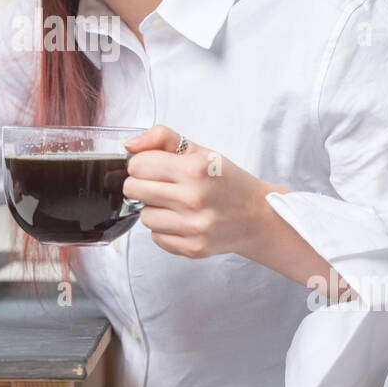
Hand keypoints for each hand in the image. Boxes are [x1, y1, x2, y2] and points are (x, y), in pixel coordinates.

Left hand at [122, 124, 281, 259]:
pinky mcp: (193, 248)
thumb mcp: (200, 151)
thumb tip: (130, 145)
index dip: (141, 164)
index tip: (153, 167)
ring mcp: (194, 226)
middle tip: (160, 185)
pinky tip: (183, 221)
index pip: (138, 165)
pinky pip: (156, 238)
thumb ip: (162, 138)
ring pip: (143, 217)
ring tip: (175, 204)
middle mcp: (194, 199)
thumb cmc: (227, 181)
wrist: (257, 216)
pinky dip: (165, 229)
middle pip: (133, 190)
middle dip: (142, 185)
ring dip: (154, 209)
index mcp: (194, 169)